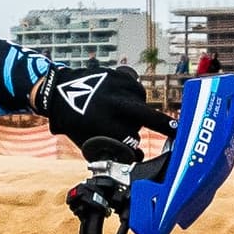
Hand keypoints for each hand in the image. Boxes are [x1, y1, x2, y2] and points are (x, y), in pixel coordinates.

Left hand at [36, 62, 161, 147]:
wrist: (56, 91)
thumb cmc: (73, 121)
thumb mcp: (86, 140)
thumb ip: (110, 150)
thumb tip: (138, 158)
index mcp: (103, 122)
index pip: (130, 138)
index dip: (133, 148)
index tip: (136, 153)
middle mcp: (112, 103)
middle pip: (147, 116)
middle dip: (164, 125)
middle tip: (177, 131)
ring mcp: (116, 86)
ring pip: (142, 102)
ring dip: (140, 111)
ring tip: (127, 116)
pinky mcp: (118, 75)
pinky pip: (136, 88)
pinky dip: (135, 97)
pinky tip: (128, 102)